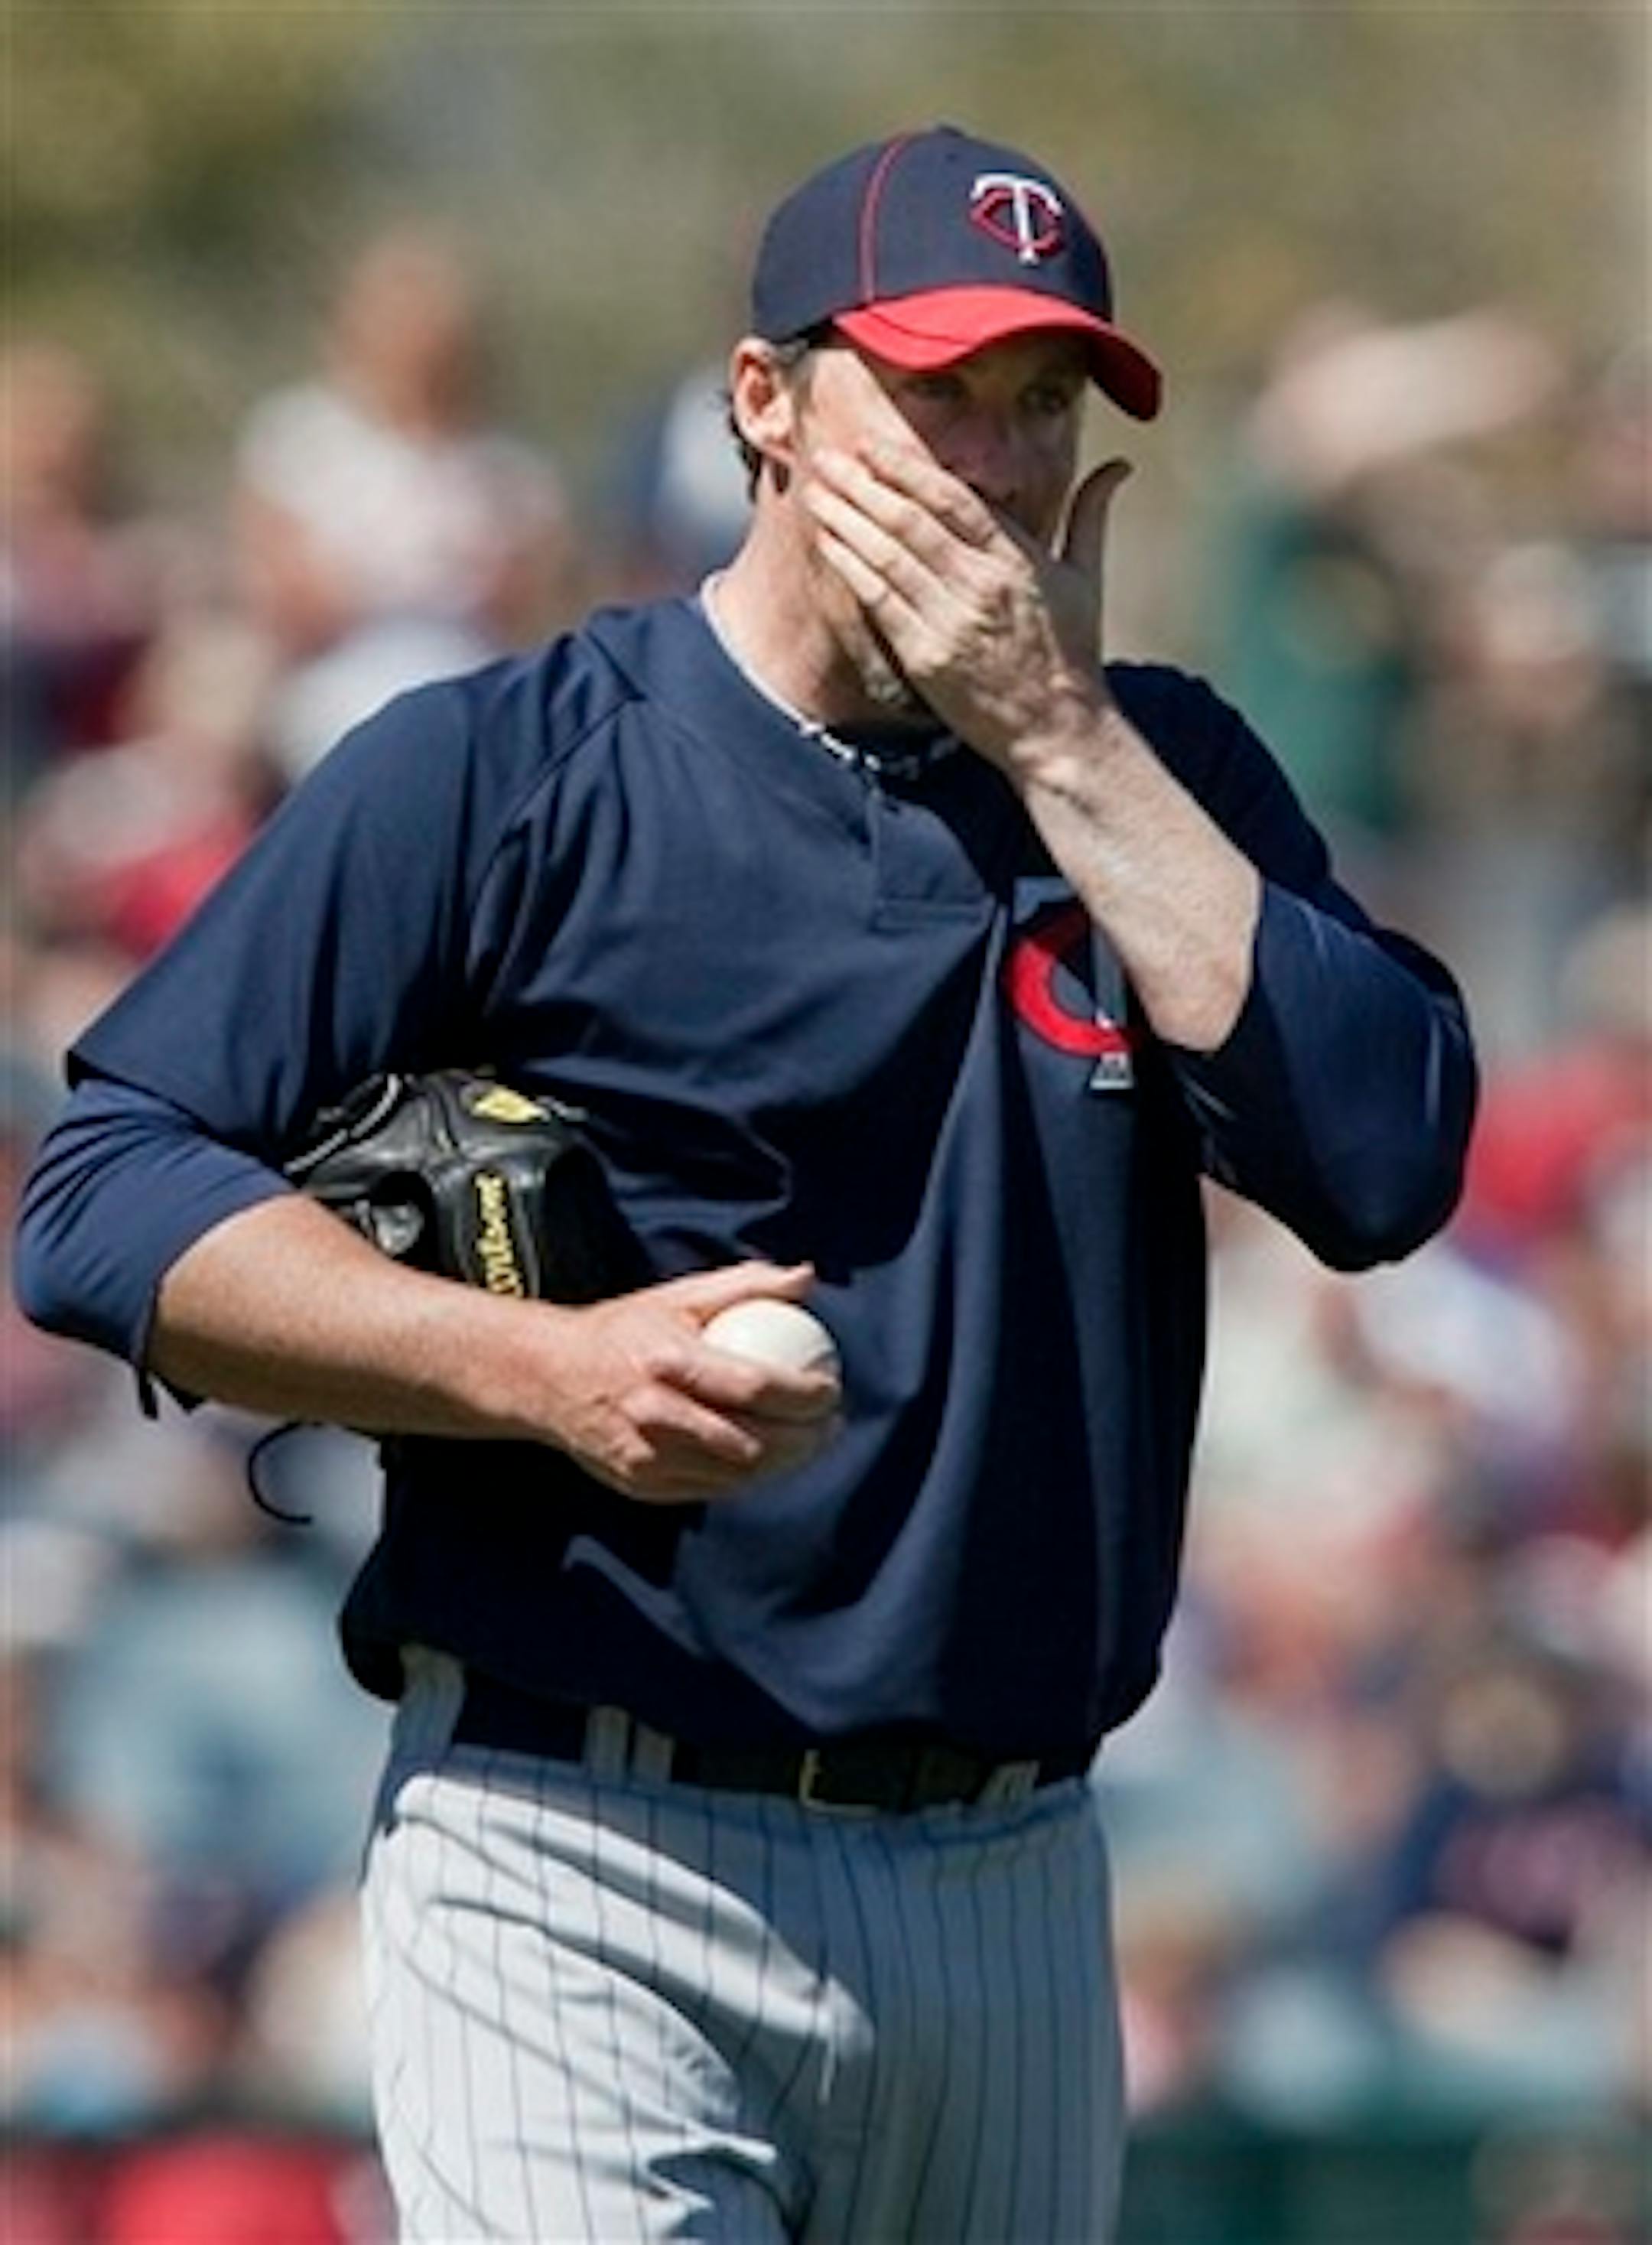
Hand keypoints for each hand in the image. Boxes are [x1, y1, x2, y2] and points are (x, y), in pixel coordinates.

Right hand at [530, 1261, 842, 1503]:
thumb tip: (806, 1278)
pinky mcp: (641, 1484)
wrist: (548, 1377)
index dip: (804, 1396)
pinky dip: (748, 1477)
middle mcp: (655, 1413)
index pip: (755, 1388)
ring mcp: (646, 1456)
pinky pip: (711, 1489)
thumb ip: (745, 1284)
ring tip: (810, 1443)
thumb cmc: (623, 1330)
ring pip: (737, 1475)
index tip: (832, 1389)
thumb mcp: (678, 1296)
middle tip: (832, 1423)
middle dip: (806, 1439)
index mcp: (668, 1361)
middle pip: (752, 1441)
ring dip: (785, 1463)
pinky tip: (770, 1458)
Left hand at [804, 440, 1133, 769]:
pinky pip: (879, 602)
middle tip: (830, 455)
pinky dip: (851, 567)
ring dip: (847, 520)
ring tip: (817, 490)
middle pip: (910, 522)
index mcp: (1016, 560)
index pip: (953, 500)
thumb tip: (1119, 464)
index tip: (873, 445)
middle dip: (864, 485)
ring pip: (887, 557)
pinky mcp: (926, 657)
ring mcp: (949, 622)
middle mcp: (979, 586)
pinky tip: (829, 541)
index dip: (907, 469)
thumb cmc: (1072, 654)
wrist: (1058, 731)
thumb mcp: (1087, 579)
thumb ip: (1090, 515)